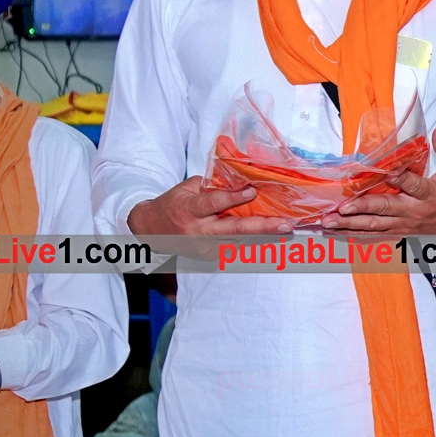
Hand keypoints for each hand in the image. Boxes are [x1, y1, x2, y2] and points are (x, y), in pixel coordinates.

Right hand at [127, 177, 293, 235]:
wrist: (150, 231)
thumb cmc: (173, 204)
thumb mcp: (187, 189)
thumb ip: (211, 186)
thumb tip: (240, 180)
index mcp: (189, 210)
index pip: (213, 203)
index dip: (233, 198)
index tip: (252, 191)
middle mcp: (197, 232)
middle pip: (233, 230)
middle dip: (261, 227)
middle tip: (284, 225)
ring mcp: (204, 247)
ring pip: (239, 241)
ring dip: (263, 235)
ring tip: (285, 229)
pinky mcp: (209, 257)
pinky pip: (235, 247)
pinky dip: (252, 241)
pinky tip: (270, 237)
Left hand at [319, 128, 435, 234]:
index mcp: (431, 194)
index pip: (414, 186)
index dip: (401, 179)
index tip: (387, 173)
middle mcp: (415, 211)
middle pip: (386, 209)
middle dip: (363, 208)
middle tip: (343, 207)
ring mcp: (405, 223)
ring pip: (375, 225)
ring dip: (350, 224)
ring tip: (329, 222)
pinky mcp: (399, 231)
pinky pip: (374, 234)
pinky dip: (354, 233)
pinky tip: (336, 231)